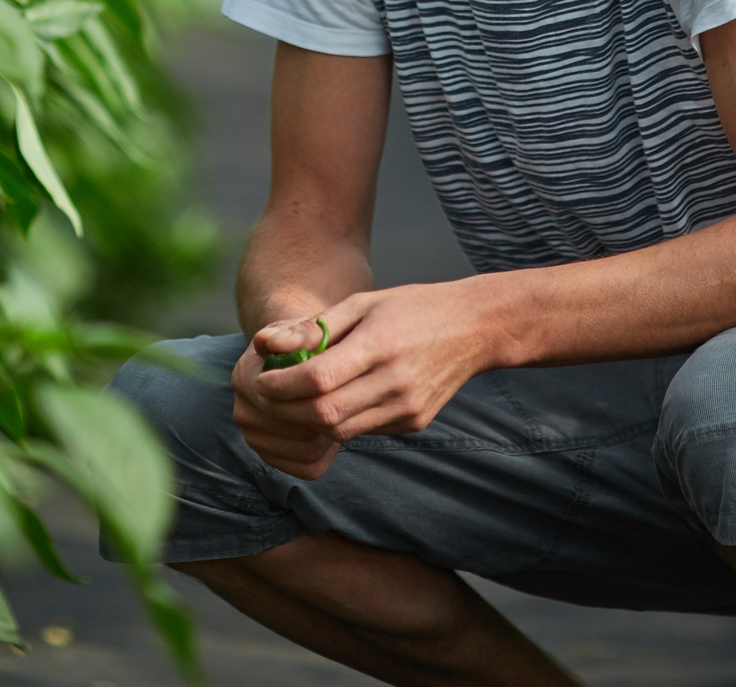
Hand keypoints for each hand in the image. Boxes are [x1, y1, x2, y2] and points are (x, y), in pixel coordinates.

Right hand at [231, 314, 341, 479]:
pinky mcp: (269, 457)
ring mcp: (253, 437)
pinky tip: (327, 432)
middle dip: (325, 417)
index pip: (284, 402)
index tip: (337, 382)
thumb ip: (294, 333)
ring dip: (327, 435)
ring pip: (307, 452)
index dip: (319, 397)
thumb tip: (269, 341)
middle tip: (343, 400)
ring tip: (335, 413)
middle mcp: (243, 411)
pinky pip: (308, 469)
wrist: (289, 358)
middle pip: (298, 431)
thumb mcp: (302, 329)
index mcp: (245, 378)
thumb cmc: (302, 344)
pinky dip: (325, 454)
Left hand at [246, 282, 491, 455]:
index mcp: (380, 345)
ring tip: (293, 398)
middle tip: (268, 395)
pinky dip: (337, 421)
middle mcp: (396, 383)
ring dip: (307, 420)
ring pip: (340, 431)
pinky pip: (361, 430)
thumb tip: (263, 343)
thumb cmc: (408, 308)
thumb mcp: (361, 303)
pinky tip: (331, 400)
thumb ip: (312, 328)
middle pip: (324, 414)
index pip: (318, 379)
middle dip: (285, 410)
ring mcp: (407, 408)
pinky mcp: (413, 423)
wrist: (473, 328)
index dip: (281, 385)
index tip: (262, 377)